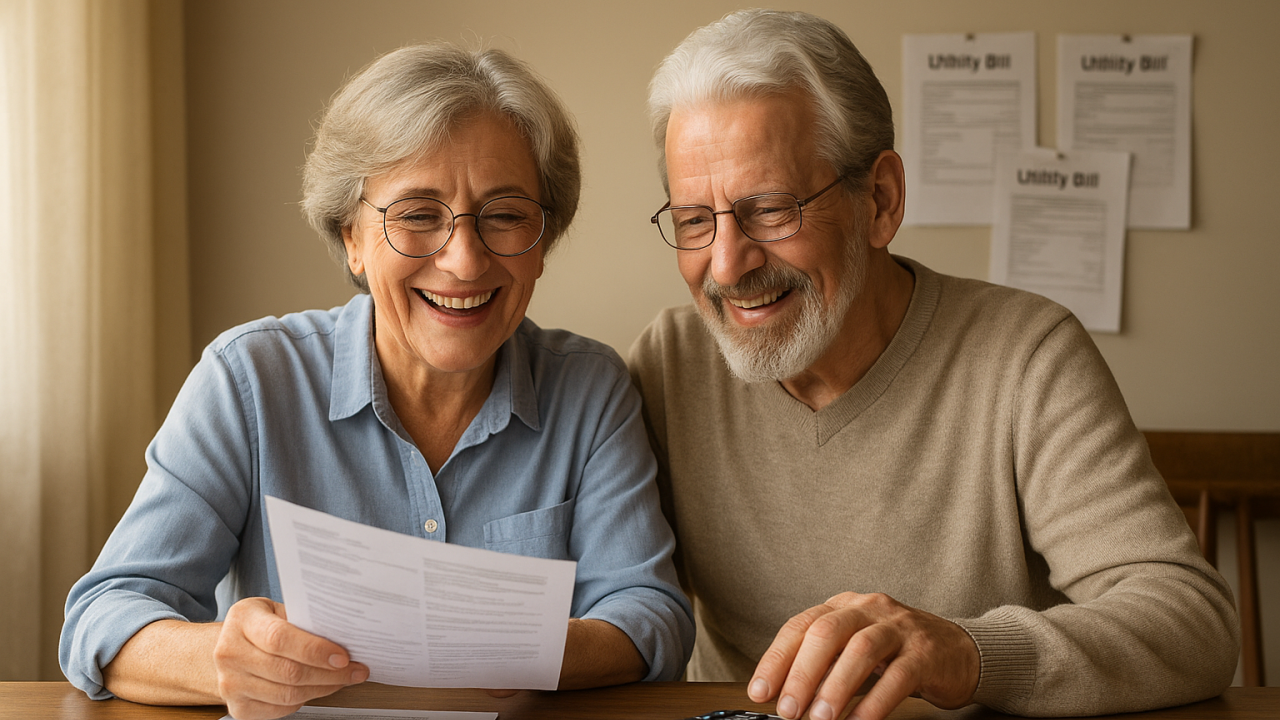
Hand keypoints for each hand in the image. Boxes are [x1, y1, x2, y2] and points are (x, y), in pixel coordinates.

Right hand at [213, 597, 368, 719]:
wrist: (228, 647)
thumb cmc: (259, 625)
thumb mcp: (276, 610)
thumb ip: (302, 619)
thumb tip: (342, 635)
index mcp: (243, 620)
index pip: (280, 639)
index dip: (315, 650)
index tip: (343, 656)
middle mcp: (230, 652)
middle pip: (287, 671)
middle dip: (329, 674)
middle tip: (354, 670)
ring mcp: (230, 683)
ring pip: (287, 694)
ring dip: (323, 688)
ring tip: (343, 679)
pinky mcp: (238, 707)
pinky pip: (280, 709)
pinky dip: (306, 699)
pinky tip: (319, 688)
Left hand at [748, 592, 978, 719]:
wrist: (960, 651)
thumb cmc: (898, 653)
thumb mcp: (854, 651)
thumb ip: (824, 666)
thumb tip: (786, 698)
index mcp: (844, 606)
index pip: (800, 626)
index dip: (776, 659)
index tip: (760, 691)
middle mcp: (869, 609)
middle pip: (826, 633)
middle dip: (801, 674)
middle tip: (788, 710)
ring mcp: (899, 627)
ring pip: (860, 650)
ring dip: (835, 687)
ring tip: (819, 718)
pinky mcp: (926, 652)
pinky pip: (897, 677)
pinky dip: (874, 703)